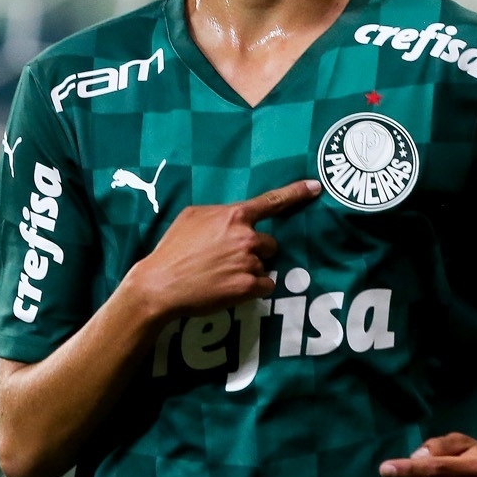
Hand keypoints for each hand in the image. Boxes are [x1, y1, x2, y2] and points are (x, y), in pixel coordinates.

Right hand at [124, 179, 320, 323]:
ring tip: (224, 276)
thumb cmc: (172, 249)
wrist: (160, 285)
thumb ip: (218, 214)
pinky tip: (231, 288)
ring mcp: (249, 262)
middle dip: (257, 251)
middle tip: (230, 260)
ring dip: (251, 271)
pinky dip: (253, 289)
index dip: (296, 193)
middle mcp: (246, 237)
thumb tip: (232, 217)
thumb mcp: (191, 217)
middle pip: (270, 243)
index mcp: (234, 216)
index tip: (316, 187)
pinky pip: (265, 286)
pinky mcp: (248, 287)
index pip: (272, 201)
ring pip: (265, 266)